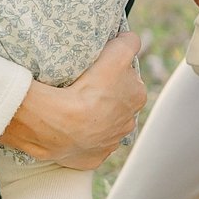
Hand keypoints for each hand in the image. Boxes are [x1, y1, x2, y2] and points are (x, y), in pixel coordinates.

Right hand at [0, 30, 144, 169]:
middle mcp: (128, 122)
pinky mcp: (92, 157)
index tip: (100, 71)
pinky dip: (82, 138)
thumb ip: (129, 42)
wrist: (61, 124)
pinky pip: (88, 145)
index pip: (129, 79)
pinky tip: (70, 128)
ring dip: (95, 118)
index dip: (115, 72)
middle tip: (85, 88)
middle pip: (118, 103)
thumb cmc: (90, 86)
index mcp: (137, 97)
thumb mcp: (117, 52)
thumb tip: (130, 40)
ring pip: (104, 125)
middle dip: (107, 97)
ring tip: (74, 108)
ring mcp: (110, 142)